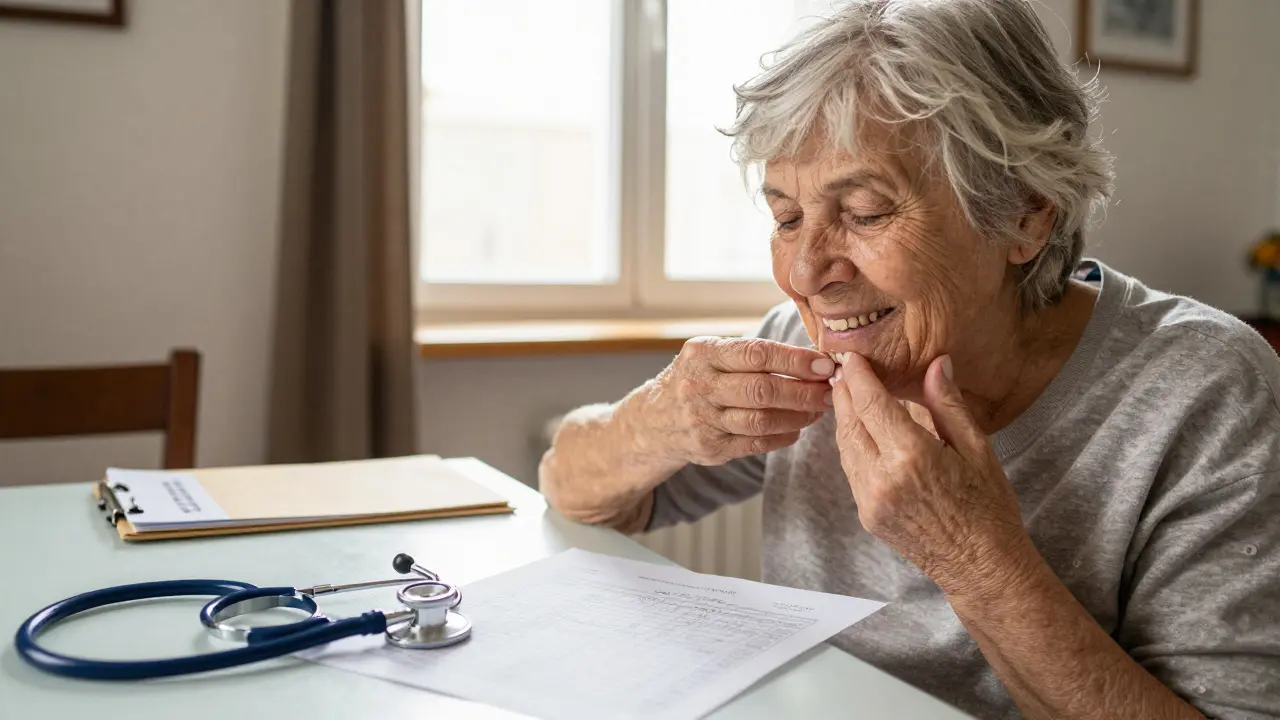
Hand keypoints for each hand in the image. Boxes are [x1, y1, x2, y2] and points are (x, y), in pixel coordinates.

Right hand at [632, 336, 834, 466]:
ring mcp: (703, 420)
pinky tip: (797, 428)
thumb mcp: (711, 354)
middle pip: (762, 390)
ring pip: (762, 420)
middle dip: (804, 391)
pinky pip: (756, 443)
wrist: (654, 420)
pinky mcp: (710, 448)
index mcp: (703, 353)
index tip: (825, 364)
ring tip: (818, 409)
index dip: (796, 360)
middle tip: (830, 390)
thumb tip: (813, 356)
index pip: (757, 354)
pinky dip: (782, 436)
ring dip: (798, 415)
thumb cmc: (698, 379)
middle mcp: (699, 386)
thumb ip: (753, 353)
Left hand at [829, 353, 1031, 595]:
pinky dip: (852, 444)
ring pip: (844, 446)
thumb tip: (936, 363)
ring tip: (850, 393)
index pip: (871, 403)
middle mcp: (882, 478)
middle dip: (844, 392)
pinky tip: (862, 430)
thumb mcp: (977, 449)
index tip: (853, 356)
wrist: (981, 567)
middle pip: (849, 422)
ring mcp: (869, 499)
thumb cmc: (989, 507)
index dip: (859, 375)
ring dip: (844, 417)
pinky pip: (851, 469)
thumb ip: (948, 404)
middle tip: (846, 368)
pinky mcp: (867, 514)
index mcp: (911, 456)